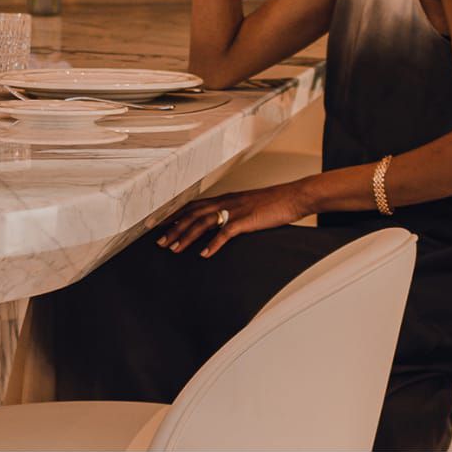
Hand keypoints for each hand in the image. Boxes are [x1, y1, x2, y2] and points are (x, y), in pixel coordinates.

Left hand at [155, 182, 314, 257]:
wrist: (294, 196)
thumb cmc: (272, 203)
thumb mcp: (246, 205)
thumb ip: (231, 213)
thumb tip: (219, 225)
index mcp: (224, 199)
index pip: (192, 205)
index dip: (174, 214)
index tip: (158, 224)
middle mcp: (225, 202)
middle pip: (192, 214)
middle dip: (173, 228)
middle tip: (158, 242)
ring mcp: (235, 211)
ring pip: (203, 222)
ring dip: (186, 236)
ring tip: (173, 249)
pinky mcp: (247, 220)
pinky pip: (226, 233)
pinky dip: (213, 244)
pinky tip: (204, 255)